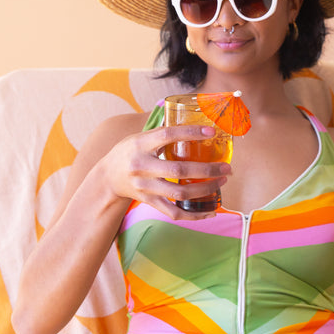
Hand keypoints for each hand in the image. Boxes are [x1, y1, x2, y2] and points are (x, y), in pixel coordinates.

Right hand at [95, 124, 230, 219]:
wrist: (107, 176)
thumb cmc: (130, 151)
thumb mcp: (140, 136)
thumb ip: (163, 131)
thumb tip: (192, 117)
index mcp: (141, 144)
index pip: (167, 135)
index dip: (190, 132)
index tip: (211, 131)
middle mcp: (142, 166)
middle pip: (179, 170)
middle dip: (207, 170)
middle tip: (226, 167)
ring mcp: (145, 187)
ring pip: (179, 193)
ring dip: (205, 189)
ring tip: (222, 182)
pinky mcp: (148, 201)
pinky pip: (173, 212)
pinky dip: (193, 215)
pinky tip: (210, 210)